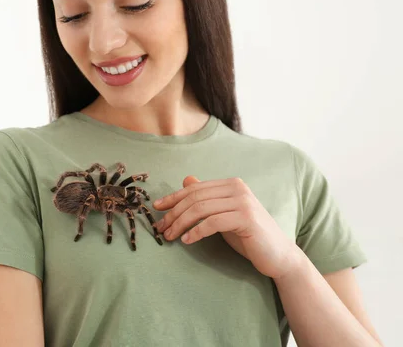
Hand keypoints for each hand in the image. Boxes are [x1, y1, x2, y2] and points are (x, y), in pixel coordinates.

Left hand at [153, 176, 302, 278]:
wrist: (278, 254)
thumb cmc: (248, 235)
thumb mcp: (223, 213)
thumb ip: (207, 198)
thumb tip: (187, 179)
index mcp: (231, 184)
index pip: (194, 189)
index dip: (173, 198)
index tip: (157, 209)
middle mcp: (237, 188)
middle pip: (194, 198)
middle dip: (173, 213)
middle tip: (161, 228)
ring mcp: (243, 202)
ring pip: (200, 209)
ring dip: (180, 223)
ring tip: (170, 236)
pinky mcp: (246, 218)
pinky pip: (213, 222)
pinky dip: (196, 231)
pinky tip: (187, 240)